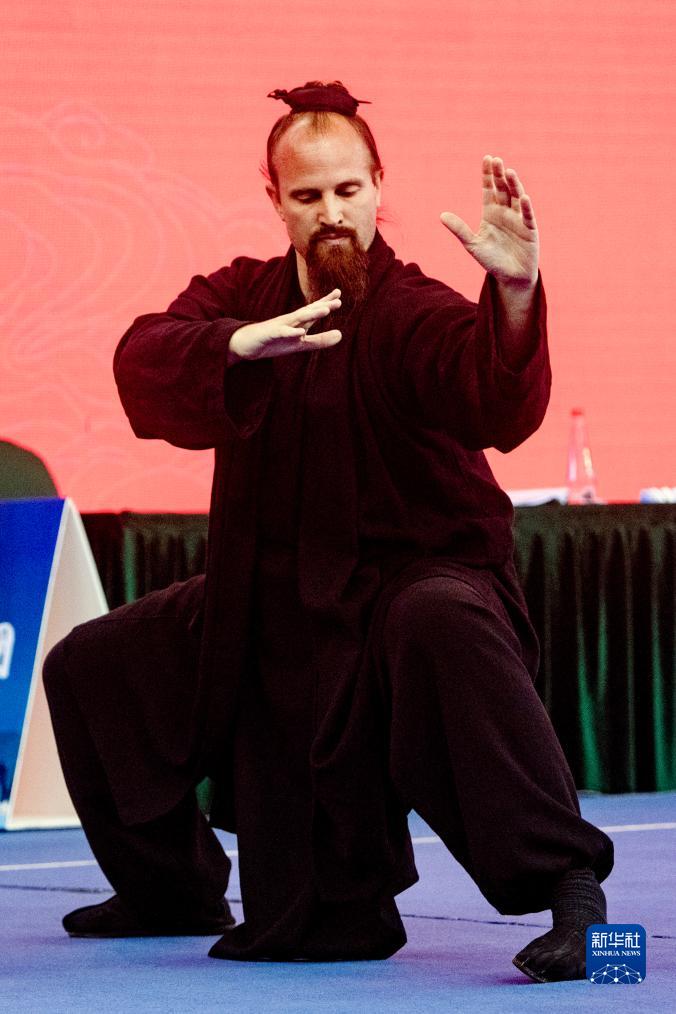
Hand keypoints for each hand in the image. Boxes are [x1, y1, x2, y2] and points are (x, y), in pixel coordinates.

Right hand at [228, 289, 341, 362]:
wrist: (247, 345)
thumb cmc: (274, 342)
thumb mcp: (300, 345)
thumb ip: (320, 341)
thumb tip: (341, 335)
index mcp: (298, 323)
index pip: (313, 311)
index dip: (326, 302)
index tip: (339, 294)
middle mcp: (290, 321)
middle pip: (308, 312)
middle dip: (323, 306)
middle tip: (338, 301)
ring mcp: (280, 326)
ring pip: (297, 319)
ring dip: (311, 314)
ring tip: (325, 310)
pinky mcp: (270, 334)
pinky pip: (282, 332)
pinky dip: (291, 332)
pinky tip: (301, 332)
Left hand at [440, 156, 538, 287]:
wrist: (510, 278)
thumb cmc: (491, 260)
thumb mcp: (472, 245)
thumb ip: (459, 229)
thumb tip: (441, 215)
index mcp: (491, 213)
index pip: (488, 189)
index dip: (487, 175)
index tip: (486, 159)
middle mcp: (505, 212)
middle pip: (502, 189)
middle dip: (499, 175)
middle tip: (496, 160)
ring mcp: (518, 220)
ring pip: (516, 198)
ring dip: (514, 185)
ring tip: (509, 172)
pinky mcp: (530, 230)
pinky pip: (527, 216)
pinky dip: (525, 207)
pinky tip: (523, 197)